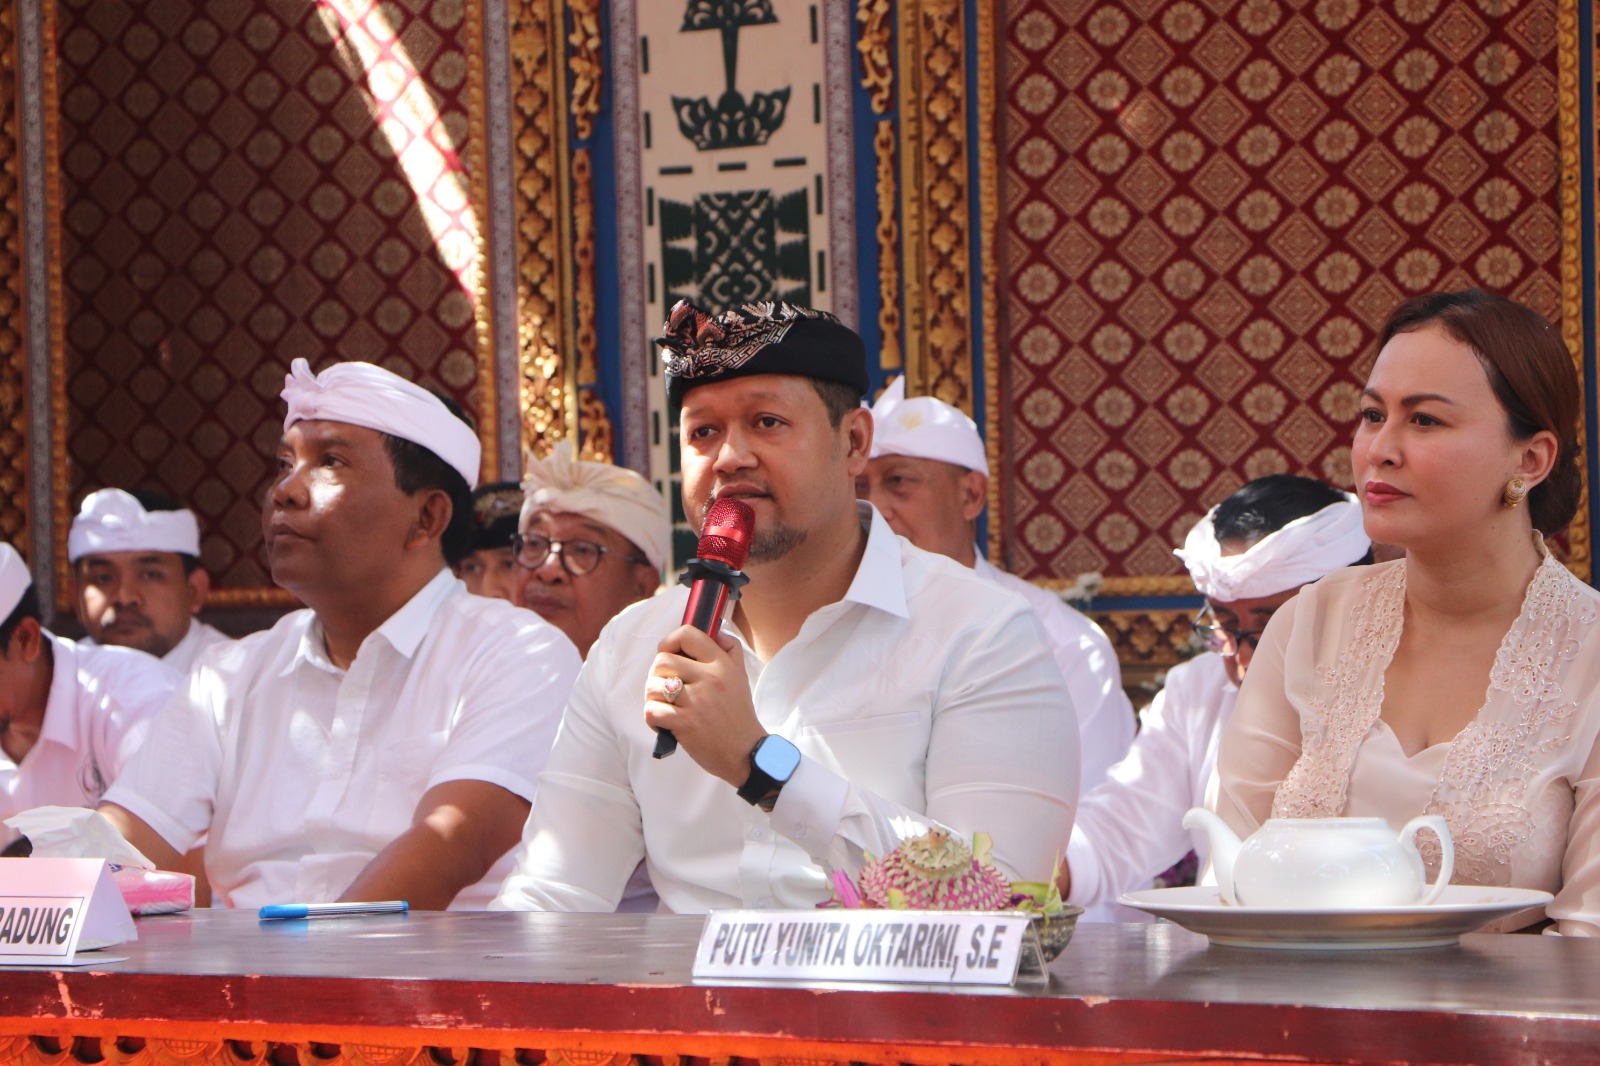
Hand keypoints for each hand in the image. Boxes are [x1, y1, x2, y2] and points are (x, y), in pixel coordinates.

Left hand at [644, 624, 766, 785]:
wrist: (746, 752)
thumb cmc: (738, 715)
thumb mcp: (741, 676)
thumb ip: (730, 650)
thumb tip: (716, 631)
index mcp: (722, 664)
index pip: (688, 634)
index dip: (669, 642)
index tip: (669, 653)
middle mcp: (710, 679)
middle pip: (662, 661)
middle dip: (656, 674)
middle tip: (665, 687)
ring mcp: (697, 701)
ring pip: (653, 685)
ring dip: (652, 697)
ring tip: (664, 706)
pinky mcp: (686, 723)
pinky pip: (652, 710)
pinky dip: (652, 717)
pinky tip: (663, 722)